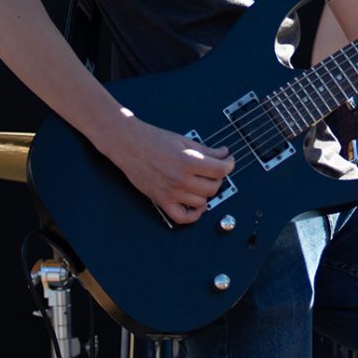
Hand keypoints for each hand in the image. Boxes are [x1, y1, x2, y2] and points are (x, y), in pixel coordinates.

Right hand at [101, 114, 234, 226]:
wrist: (129, 145)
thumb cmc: (152, 140)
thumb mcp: (184, 141)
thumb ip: (206, 150)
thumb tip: (223, 154)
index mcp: (187, 161)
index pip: (219, 170)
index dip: (229, 165)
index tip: (228, 162)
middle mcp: (179, 179)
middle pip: (213, 187)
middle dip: (218, 178)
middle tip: (215, 170)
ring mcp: (170, 192)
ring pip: (201, 202)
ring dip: (207, 193)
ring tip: (204, 183)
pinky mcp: (161, 200)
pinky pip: (182, 217)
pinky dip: (193, 215)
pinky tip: (198, 206)